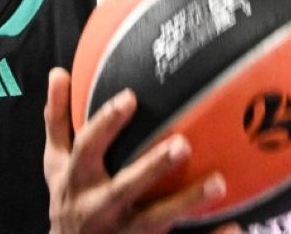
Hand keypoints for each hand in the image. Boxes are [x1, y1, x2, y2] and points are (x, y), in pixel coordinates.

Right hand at [44, 68, 239, 233]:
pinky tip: (233, 225)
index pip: (87, 148)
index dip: (106, 124)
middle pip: (125, 187)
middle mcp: (98, 207)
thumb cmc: (69, 198)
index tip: (131, 98)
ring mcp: (123, 232)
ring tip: (219, 182)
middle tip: (182, 144)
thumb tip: (58, 73)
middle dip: (151, 167)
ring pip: (156, 219)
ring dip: (186, 203)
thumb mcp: (56, 162)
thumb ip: (58, 119)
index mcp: (77, 179)